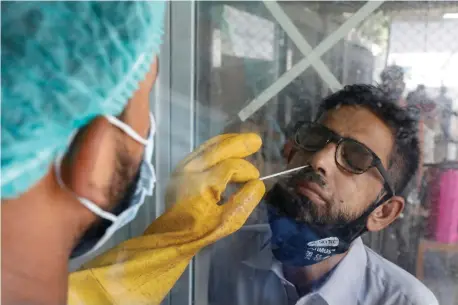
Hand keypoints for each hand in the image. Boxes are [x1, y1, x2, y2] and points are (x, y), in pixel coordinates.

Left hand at [146, 133, 265, 243]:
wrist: (171, 234)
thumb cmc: (200, 231)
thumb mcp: (227, 222)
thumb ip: (244, 201)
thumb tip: (258, 183)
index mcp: (201, 184)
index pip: (230, 167)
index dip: (246, 170)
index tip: (256, 178)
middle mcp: (190, 169)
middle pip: (218, 148)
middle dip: (239, 143)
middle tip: (257, 141)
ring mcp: (183, 166)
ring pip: (208, 146)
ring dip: (228, 142)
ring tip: (246, 141)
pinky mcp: (181, 167)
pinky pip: (202, 150)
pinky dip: (218, 147)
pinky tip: (229, 149)